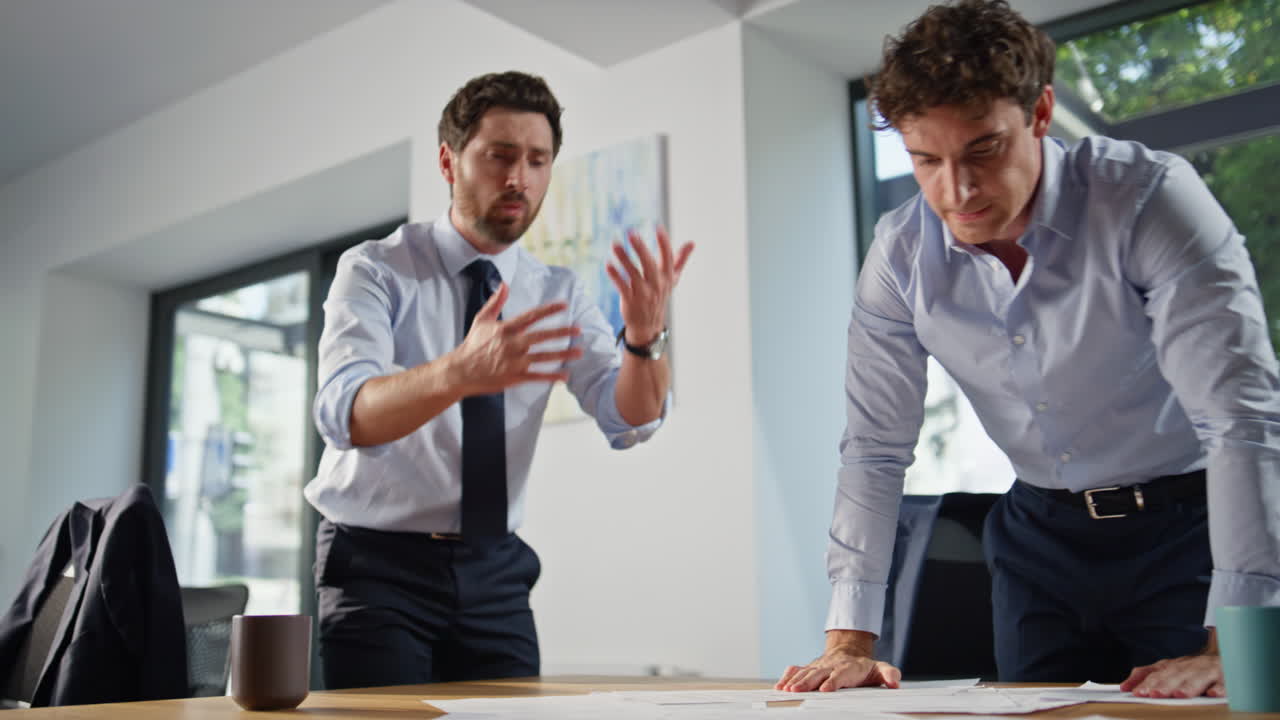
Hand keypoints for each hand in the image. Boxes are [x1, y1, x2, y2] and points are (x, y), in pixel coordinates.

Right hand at [451, 283, 582, 394]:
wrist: (461, 371)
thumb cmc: (472, 344)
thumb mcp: (482, 320)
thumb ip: (496, 302)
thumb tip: (504, 283)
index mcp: (506, 329)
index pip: (531, 316)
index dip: (548, 310)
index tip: (564, 305)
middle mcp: (512, 344)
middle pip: (541, 336)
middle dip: (562, 332)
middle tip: (579, 329)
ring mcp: (514, 362)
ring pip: (543, 357)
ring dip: (563, 354)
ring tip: (580, 352)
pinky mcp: (514, 377)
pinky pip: (537, 376)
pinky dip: (552, 377)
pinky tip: (565, 376)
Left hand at [606, 226, 693, 345]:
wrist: (648, 325)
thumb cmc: (659, 296)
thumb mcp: (672, 279)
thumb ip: (680, 260)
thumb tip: (692, 243)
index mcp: (667, 277)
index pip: (667, 257)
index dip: (664, 243)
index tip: (658, 227)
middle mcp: (656, 284)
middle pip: (649, 264)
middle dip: (640, 248)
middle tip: (632, 233)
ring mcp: (644, 294)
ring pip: (633, 274)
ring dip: (624, 259)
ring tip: (615, 244)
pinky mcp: (631, 301)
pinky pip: (623, 287)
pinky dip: (615, 276)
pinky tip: (608, 265)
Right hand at [775, 631, 900, 692]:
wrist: (849, 651)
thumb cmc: (865, 666)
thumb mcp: (881, 668)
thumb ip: (889, 674)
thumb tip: (895, 683)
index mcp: (849, 668)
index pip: (840, 675)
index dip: (832, 682)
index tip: (824, 690)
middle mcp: (831, 666)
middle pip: (818, 674)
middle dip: (807, 682)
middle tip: (797, 691)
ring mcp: (819, 666)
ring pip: (805, 672)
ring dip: (795, 681)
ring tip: (786, 689)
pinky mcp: (810, 667)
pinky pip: (796, 670)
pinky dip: (787, 676)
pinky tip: (779, 686)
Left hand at [1121, 653, 1224, 698]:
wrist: (1221, 655)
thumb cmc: (1189, 668)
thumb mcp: (1166, 669)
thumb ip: (1145, 676)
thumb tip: (1125, 687)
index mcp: (1173, 666)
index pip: (1157, 675)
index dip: (1148, 683)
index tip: (1139, 693)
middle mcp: (1188, 667)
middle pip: (1176, 676)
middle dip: (1165, 685)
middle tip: (1155, 694)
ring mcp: (1207, 671)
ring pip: (1198, 678)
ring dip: (1189, 686)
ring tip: (1180, 694)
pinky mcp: (1226, 677)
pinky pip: (1224, 682)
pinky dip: (1219, 688)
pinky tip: (1213, 694)